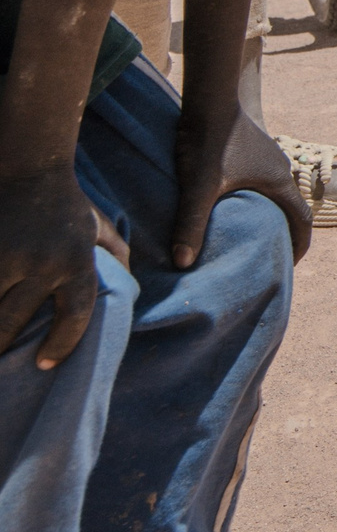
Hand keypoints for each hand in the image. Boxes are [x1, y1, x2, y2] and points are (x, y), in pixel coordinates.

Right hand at [0, 165, 118, 367]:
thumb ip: (116, 259)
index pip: (74, 314)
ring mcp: (3, 256)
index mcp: (75, 260)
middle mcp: (40, 261)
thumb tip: (128, 295)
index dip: (61, 344)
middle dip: (1, 346)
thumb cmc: (67, 205)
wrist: (30, 168)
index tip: (45, 363)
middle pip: (13, 319)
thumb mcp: (99, 229)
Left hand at [173, 105, 310, 268]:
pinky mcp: (251, 151)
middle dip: (284, 235)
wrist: (209, 98)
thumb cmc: (209, 141)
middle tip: (269, 258)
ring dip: (270, 216)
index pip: (302, 220)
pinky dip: (257, 200)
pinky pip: (261, 183)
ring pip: (275, 194)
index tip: (290, 266)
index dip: (299, 246)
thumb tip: (182, 264)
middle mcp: (280, 170)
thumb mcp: (199, 186)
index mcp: (279, 182)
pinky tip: (233, 206)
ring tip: (251, 236)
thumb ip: (191, 224)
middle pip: (291, 208)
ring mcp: (267, 158)